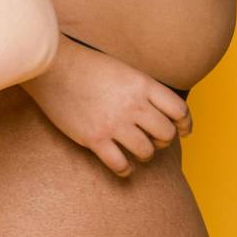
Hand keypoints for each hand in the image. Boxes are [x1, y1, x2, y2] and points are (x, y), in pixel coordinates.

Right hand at [22, 36, 191, 177]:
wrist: (52, 69)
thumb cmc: (85, 66)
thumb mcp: (123, 70)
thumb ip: (142, 88)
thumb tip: (157, 110)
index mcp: (142, 85)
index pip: (179, 110)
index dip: (185, 124)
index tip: (182, 130)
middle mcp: (132, 105)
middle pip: (165, 134)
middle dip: (162, 140)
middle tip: (152, 139)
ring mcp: (113, 123)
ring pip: (146, 151)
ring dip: (144, 154)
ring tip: (135, 150)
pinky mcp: (94, 138)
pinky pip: (119, 164)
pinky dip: (125, 169)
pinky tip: (122, 166)